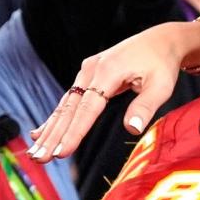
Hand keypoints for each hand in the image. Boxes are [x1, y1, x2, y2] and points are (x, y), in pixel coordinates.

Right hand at [28, 21, 193, 163]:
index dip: (74, 132)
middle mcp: (91, 70)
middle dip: (53, 136)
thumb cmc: (162, 64)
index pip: (87, 109)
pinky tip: (41, 133)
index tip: (61, 152)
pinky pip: (70, 100)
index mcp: (107, 72)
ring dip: (50, 130)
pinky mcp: (88, 75)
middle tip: (39, 159)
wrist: (161, 40)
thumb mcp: (161, 86)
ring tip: (37, 153)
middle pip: (69, 108)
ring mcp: (87, 71)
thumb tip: (132, 129)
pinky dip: (56, 118)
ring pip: (65, 105)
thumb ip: (145, 107)